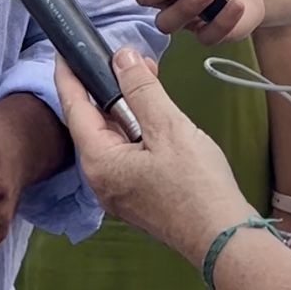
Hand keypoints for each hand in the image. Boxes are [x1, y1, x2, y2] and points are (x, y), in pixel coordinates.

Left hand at [54, 48, 252, 264]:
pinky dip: (138, 128)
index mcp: (99, 162)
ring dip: (128, 106)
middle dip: (108, 87)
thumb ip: (141, 90)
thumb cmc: (199, 189)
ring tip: (149, 80)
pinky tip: (157, 114)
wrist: (225, 239)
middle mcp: (100, 179)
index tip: (65, 51)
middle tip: (129, 60)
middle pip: (93, 121)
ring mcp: (117, 189)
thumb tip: (122, 59)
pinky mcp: (136, 194)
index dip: (69, 75)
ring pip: (113, 136)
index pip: (74, 107)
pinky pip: (127, 152)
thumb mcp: (169, 128)